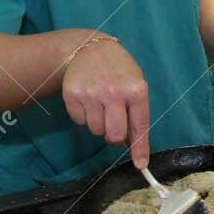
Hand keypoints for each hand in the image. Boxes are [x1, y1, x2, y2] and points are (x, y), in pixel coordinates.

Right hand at [62, 36, 151, 165]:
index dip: (140, 149)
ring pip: (95, 130)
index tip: (140, 165)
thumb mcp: (135, 85)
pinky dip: (84, 115)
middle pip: (114, 136)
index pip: (139, 127)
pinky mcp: (72, 94)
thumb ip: (136, 113)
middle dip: (114, 136)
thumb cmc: (119, 70)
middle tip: (113, 123)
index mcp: (136, 90)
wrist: (91, 48)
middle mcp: (114, 92)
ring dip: (98, 124)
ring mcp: (92, 93)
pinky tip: (88, 99)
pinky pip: (79, 121)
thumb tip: (133, 146)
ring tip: (100, 104)